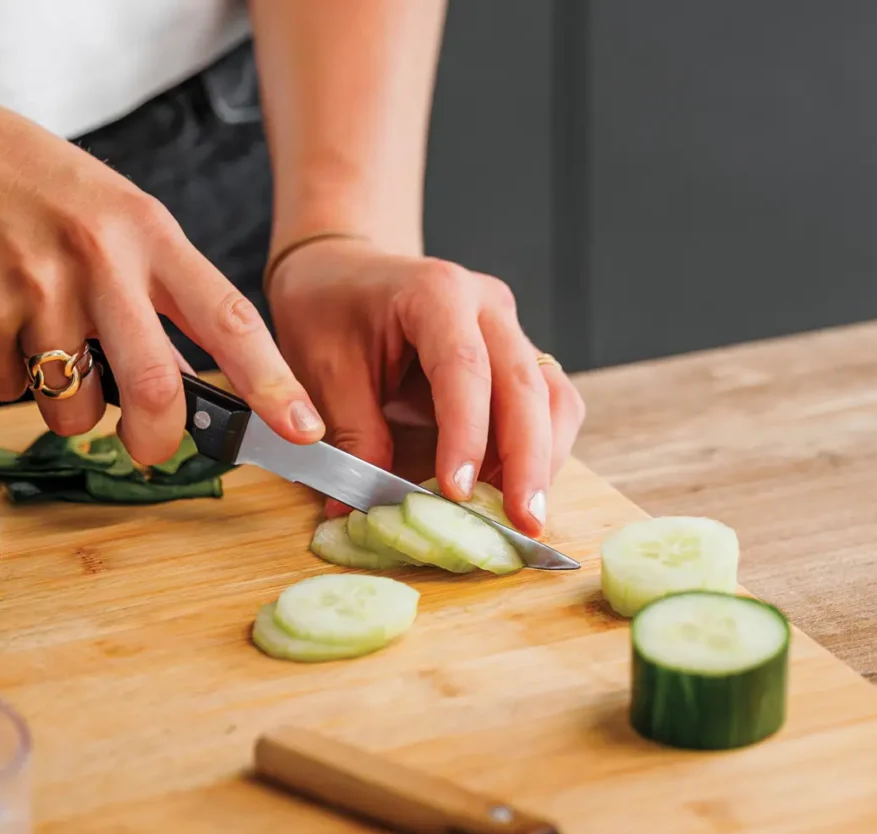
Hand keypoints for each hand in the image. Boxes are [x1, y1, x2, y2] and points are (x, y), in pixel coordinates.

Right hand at [0, 81, 324, 464]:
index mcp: (151, 234)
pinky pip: (10, 390)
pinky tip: (7, 328)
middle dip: (158, 440)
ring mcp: (38, 285)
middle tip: (152, 448)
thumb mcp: (119, 219)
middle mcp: (101, 258)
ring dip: (69, 405)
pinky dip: (13, 380)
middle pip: (154, 387)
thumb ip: (160, 295)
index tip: (302, 428)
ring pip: (74, 404)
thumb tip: (188, 381)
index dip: (274, 383)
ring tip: (51, 348)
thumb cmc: (40, 184)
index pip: (230, 320)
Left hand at [266, 239, 585, 537]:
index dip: (466, 435)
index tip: (456, 493)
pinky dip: (541, 448)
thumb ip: (351, 434)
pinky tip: (516, 487)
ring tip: (523, 514)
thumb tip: (355, 510)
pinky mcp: (516, 354)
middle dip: (529, 462)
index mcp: (436, 293)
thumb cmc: (329, 307)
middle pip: (526, 386)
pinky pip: (548, 403)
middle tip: (524, 524)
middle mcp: (487, 305)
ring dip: (544, 459)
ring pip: (551, 396)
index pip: (464, 369)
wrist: (344, 267)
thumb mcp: (325, 368)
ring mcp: (509, 328)